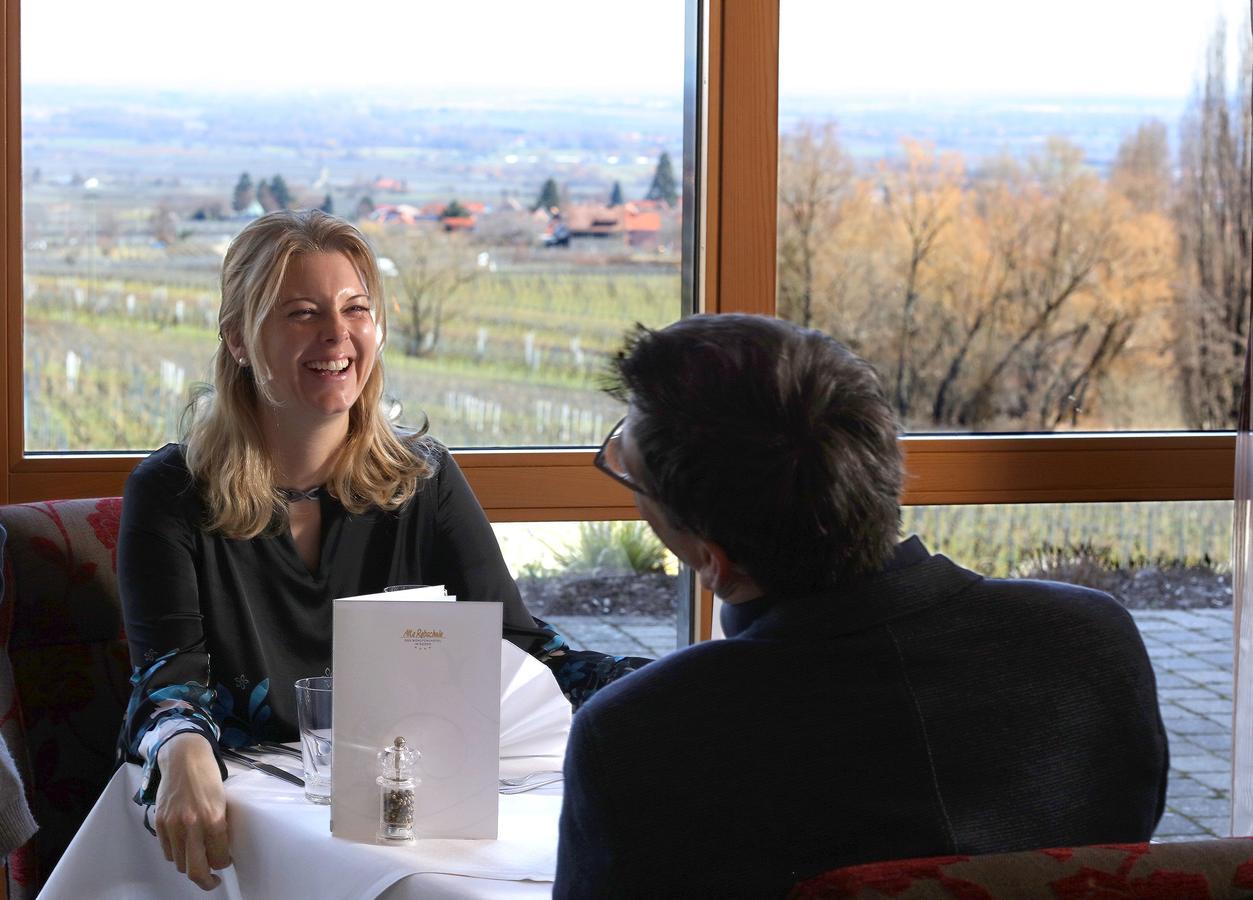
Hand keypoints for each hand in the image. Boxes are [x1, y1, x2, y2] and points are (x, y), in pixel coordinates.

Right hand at [154, 732, 230, 889]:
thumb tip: (220, 850)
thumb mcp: (223, 801)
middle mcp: (192, 824)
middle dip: (206, 880)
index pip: (219, 857)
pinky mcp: (160, 822)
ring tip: (198, 860)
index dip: (223, 864)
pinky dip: (176, 854)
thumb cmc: (207, 777)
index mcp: (213, 818)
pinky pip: (167, 851)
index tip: (225, 863)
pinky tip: (185, 848)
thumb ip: (220, 826)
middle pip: (195, 869)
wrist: (184, 758)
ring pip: (180, 863)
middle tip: (212, 880)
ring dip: (190, 865)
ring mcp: (173, 824)